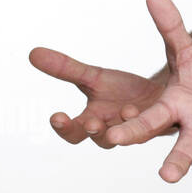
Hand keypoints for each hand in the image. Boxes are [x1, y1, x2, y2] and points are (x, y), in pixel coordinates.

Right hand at [29, 47, 167, 147]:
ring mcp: (134, 130)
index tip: (56, 116)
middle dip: (92, 133)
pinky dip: (146, 119)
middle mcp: (112, 130)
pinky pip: (151, 128)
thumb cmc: (123, 90)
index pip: (72, 131)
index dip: (63, 127)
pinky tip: (141, 108)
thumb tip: (32, 53)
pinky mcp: (158, 126)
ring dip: (123, 126)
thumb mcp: (94, 77)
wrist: (159, 91)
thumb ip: (66, 69)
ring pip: (125, 136)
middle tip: (92, 123)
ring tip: (127, 110)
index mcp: (92, 120)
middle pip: (96, 139)